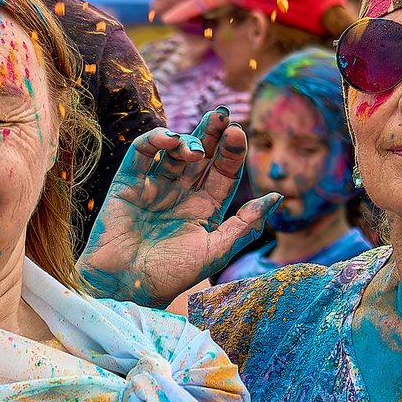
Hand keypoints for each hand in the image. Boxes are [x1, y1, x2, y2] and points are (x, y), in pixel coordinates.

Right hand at [79, 110, 277, 302]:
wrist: (124, 287)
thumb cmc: (171, 275)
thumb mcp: (215, 251)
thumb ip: (245, 224)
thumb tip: (277, 197)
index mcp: (205, 209)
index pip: (224, 172)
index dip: (232, 152)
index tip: (238, 132)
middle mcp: (181, 194)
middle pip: (201, 154)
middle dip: (211, 132)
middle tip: (221, 114)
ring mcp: (154, 187)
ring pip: (172, 151)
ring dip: (185, 140)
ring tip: (194, 149)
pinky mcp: (128, 183)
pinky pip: (141, 154)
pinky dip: (154, 141)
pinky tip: (169, 141)